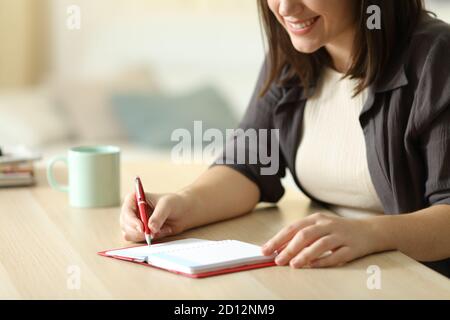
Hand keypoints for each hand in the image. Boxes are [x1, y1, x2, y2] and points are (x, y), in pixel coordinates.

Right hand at [119, 191, 190, 241]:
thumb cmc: (173, 203)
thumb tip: (151, 228)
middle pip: (125, 225)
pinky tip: (161, 232)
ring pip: (130, 234)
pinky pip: (138, 240)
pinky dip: (149, 239)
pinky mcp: (138, 232)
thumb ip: (158, 216)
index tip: (142, 228)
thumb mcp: (167, 205)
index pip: (127, 211)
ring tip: (162, 229)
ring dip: (145, 235)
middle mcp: (130, 211)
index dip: (132, 221)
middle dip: (138, 231)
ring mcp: (132, 223)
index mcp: (134, 199)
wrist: (181, 213)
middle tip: (152, 234)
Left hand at [261, 212, 377, 267]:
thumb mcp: (319, 228)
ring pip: (321, 244)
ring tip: (293, 265)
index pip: (293, 228)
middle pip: (305, 234)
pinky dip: (324, 261)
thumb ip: (301, 236)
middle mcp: (327, 225)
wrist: (370, 231)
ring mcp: (341, 236)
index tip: (265, 250)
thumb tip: (278, 249)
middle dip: (289, 248)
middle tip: (277, 260)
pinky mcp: (352, 248)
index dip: (278, 239)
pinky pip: (337, 256)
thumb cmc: (338, 231)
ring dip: (305, 255)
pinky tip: (313, 266)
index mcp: (316, 219)